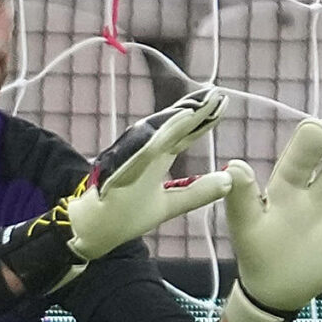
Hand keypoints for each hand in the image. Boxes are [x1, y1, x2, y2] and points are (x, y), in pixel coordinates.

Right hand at [1, 89, 234, 291]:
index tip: (223, 102)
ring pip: (164, 128)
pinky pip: (150, 142)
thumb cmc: (125, 215)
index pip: (186, 134)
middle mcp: (148, 150)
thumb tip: (227, 181)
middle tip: (219, 92)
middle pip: (177, 125)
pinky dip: (167, 129)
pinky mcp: (126, 161)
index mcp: (158, 157)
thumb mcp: (169, 205)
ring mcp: (136, 153)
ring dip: (184, 113)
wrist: (93, 228)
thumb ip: (196, 193)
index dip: (205, 119)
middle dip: (197, 108)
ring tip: (206, 100)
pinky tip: (185, 117)